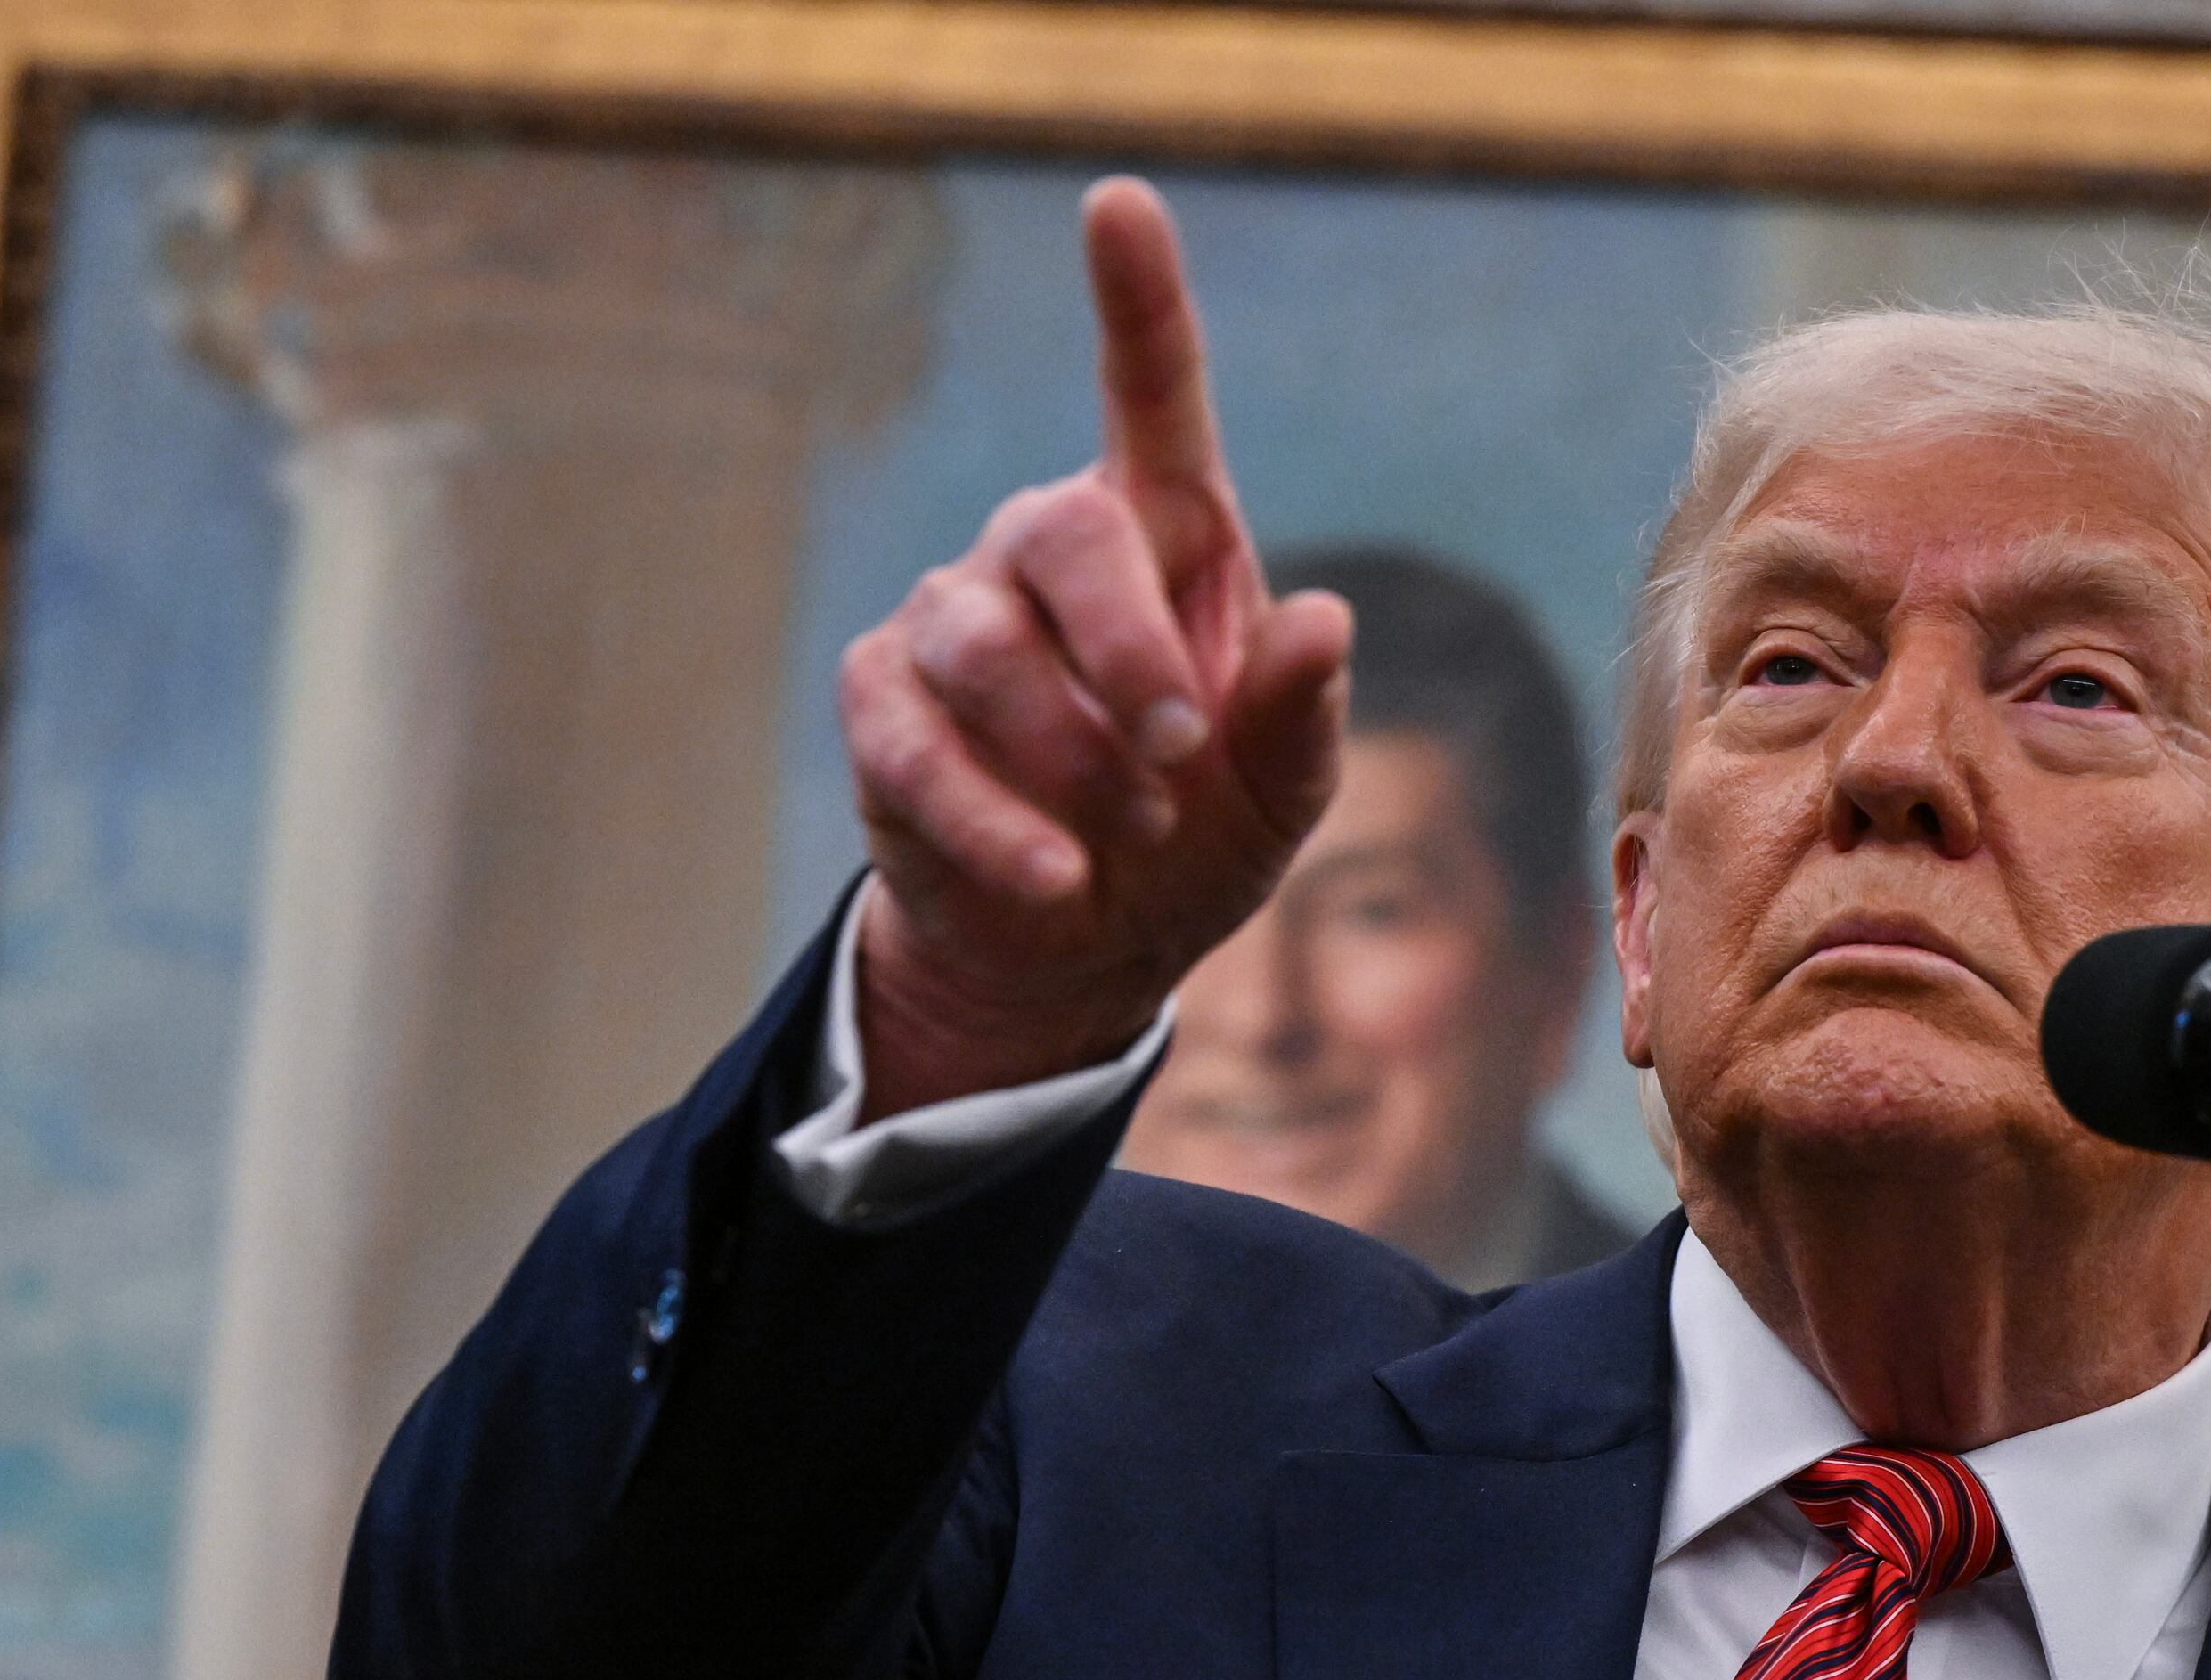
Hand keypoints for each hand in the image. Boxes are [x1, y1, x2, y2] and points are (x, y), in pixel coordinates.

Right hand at [836, 179, 1350, 1111]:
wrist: (1078, 945)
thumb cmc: (1194, 836)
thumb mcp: (1281, 796)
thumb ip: (1301, 714)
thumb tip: (1328, 620)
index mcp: (1164, 538)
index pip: (1148, 395)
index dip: (1136, 300)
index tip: (1120, 205)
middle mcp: (1047, 550)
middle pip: (1062, 534)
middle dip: (1126, 647)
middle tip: (1179, 745)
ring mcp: (952, 618)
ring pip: (983, 646)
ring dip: (1068, 752)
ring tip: (1132, 830)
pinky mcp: (882, 706)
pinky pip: (916, 744)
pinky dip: (995, 820)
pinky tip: (1054, 875)